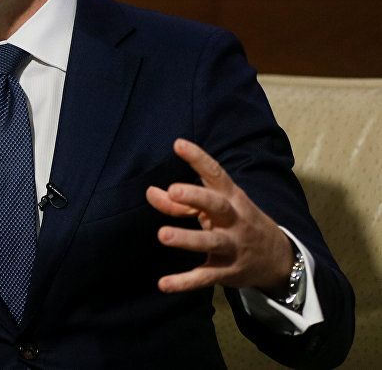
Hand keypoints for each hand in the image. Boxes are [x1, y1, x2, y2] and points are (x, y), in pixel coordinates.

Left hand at [145, 138, 292, 295]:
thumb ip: (180, 202)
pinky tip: (164, 284)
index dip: (198, 158)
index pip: (216, 174)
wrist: (278, 259)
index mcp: (231, 198)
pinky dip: (184, 282)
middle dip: (196, 197)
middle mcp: (234, 220)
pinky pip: (205, 277)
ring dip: (187, 238)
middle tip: (173, 190)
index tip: (178, 144)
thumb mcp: (215, 207)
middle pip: (217, 205)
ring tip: (163, 235)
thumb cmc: (236, 222)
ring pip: (211, 242)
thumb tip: (150, 192)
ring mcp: (232, 246)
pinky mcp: (226, 272)